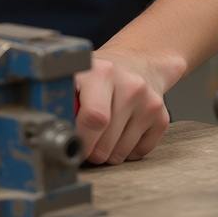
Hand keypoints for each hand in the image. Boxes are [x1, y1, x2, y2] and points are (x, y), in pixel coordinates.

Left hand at [73, 49, 172, 163]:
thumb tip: (56, 135)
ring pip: (121, 152)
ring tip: (103, 135)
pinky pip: (138, 153)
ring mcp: (149, 102)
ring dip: (108, 154)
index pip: (94, 118)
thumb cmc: (100, 77)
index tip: (74, 142)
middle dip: (91, 151)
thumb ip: (64, 102)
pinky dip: (127, 152)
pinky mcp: (162, 117)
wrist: (137, 63)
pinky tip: (122, 133)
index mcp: (102, 71)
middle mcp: (130, 85)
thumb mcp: (77, 77)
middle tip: (86, 143)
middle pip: (105, 142)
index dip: (81, 138)